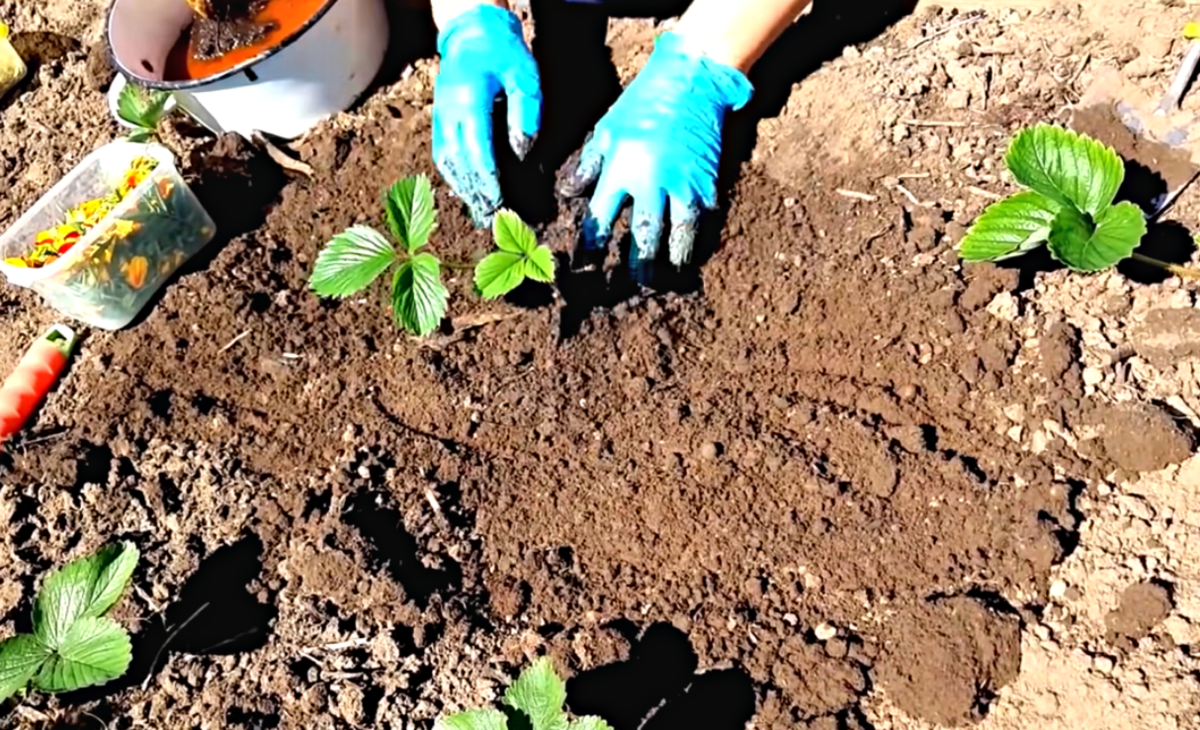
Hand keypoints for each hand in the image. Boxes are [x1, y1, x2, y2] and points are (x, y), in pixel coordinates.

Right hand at [433, 4, 540, 225]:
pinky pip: (442, 154)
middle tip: (493, 222)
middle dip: (476, 195)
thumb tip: (522, 153)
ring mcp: (440, 116)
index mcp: (469, 100)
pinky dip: (454, 177)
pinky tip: (468, 193)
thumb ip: (525, 113)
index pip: (477, 150)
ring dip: (463, 190)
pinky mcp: (439, 119)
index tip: (500, 205)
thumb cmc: (503, 52)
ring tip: (480, 215)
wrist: (471, 31)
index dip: (488, 182)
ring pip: (446, 162)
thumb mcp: (524, 76)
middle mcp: (448, 111)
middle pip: (459, 163)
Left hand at [565, 32, 752, 282]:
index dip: (590, 250)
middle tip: (629, 287)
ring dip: (671, 264)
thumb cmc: (643, 102)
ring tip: (664, 281)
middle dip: (635, 268)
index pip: (600, 221)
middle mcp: (653, 182)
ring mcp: (685, 185)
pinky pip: (703, 223)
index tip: (583, 269)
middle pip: (643, 239)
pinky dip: (697, 244)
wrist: (692, 80)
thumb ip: (589, 165)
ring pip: (679, 238)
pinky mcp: (709, 184)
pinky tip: (691, 259)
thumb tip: (569, 195)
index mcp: (621, 169)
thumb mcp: (606, 129)